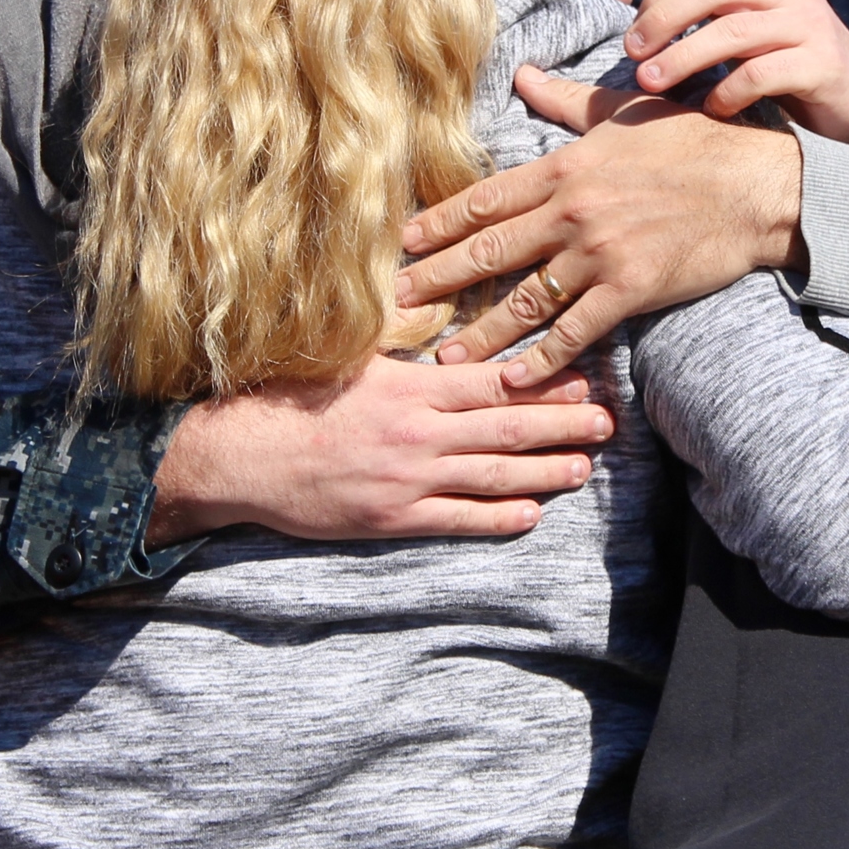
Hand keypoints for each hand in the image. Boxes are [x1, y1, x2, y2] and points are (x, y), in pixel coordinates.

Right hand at [146, 353, 615, 543]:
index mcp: (409, 387)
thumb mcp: (350, 359)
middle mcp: (417, 433)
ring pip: (492, 475)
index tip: (583, 378)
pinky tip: (530, 514)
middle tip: (606, 424)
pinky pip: (457, 519)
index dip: (543, 383)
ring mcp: (407, 479)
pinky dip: (497, 517)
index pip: (493, 383)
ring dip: (543, 472)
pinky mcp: (392, 518)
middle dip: (562, 426)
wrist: (241, 455)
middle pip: (506, 429)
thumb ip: (401, 351)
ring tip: (583, 468)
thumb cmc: (292, 398)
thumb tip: (446, 329)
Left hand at [396, 66, 805, 383]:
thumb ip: (564, 101)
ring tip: (443, 356)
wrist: (757, 183)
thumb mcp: (623, 112)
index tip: (399, 244)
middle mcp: (571, 211)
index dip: (436, 224)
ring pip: (523, 300)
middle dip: (435, 279)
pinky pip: (575, 331)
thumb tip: (523, 75)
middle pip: (487, 252)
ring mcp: (599, 253)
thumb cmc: (693, 141)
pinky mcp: (631, 289)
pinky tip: (512, 378)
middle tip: (393, 303)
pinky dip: (541, 359)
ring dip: (478, 333)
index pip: (484, 200)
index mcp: (563, 167)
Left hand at [629, 0, 848, 147]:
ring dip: (682, 58)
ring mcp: (810, 24)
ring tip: (651, 84)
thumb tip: (641, 34)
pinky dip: (727, 93)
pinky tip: (713, 110)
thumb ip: (711, 22)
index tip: (634, 38)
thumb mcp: (749, 36)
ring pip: (732, 31)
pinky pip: (760, 74)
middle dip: (663, 21)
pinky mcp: (822, 64)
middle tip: (633, 55)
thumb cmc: (790, 71)